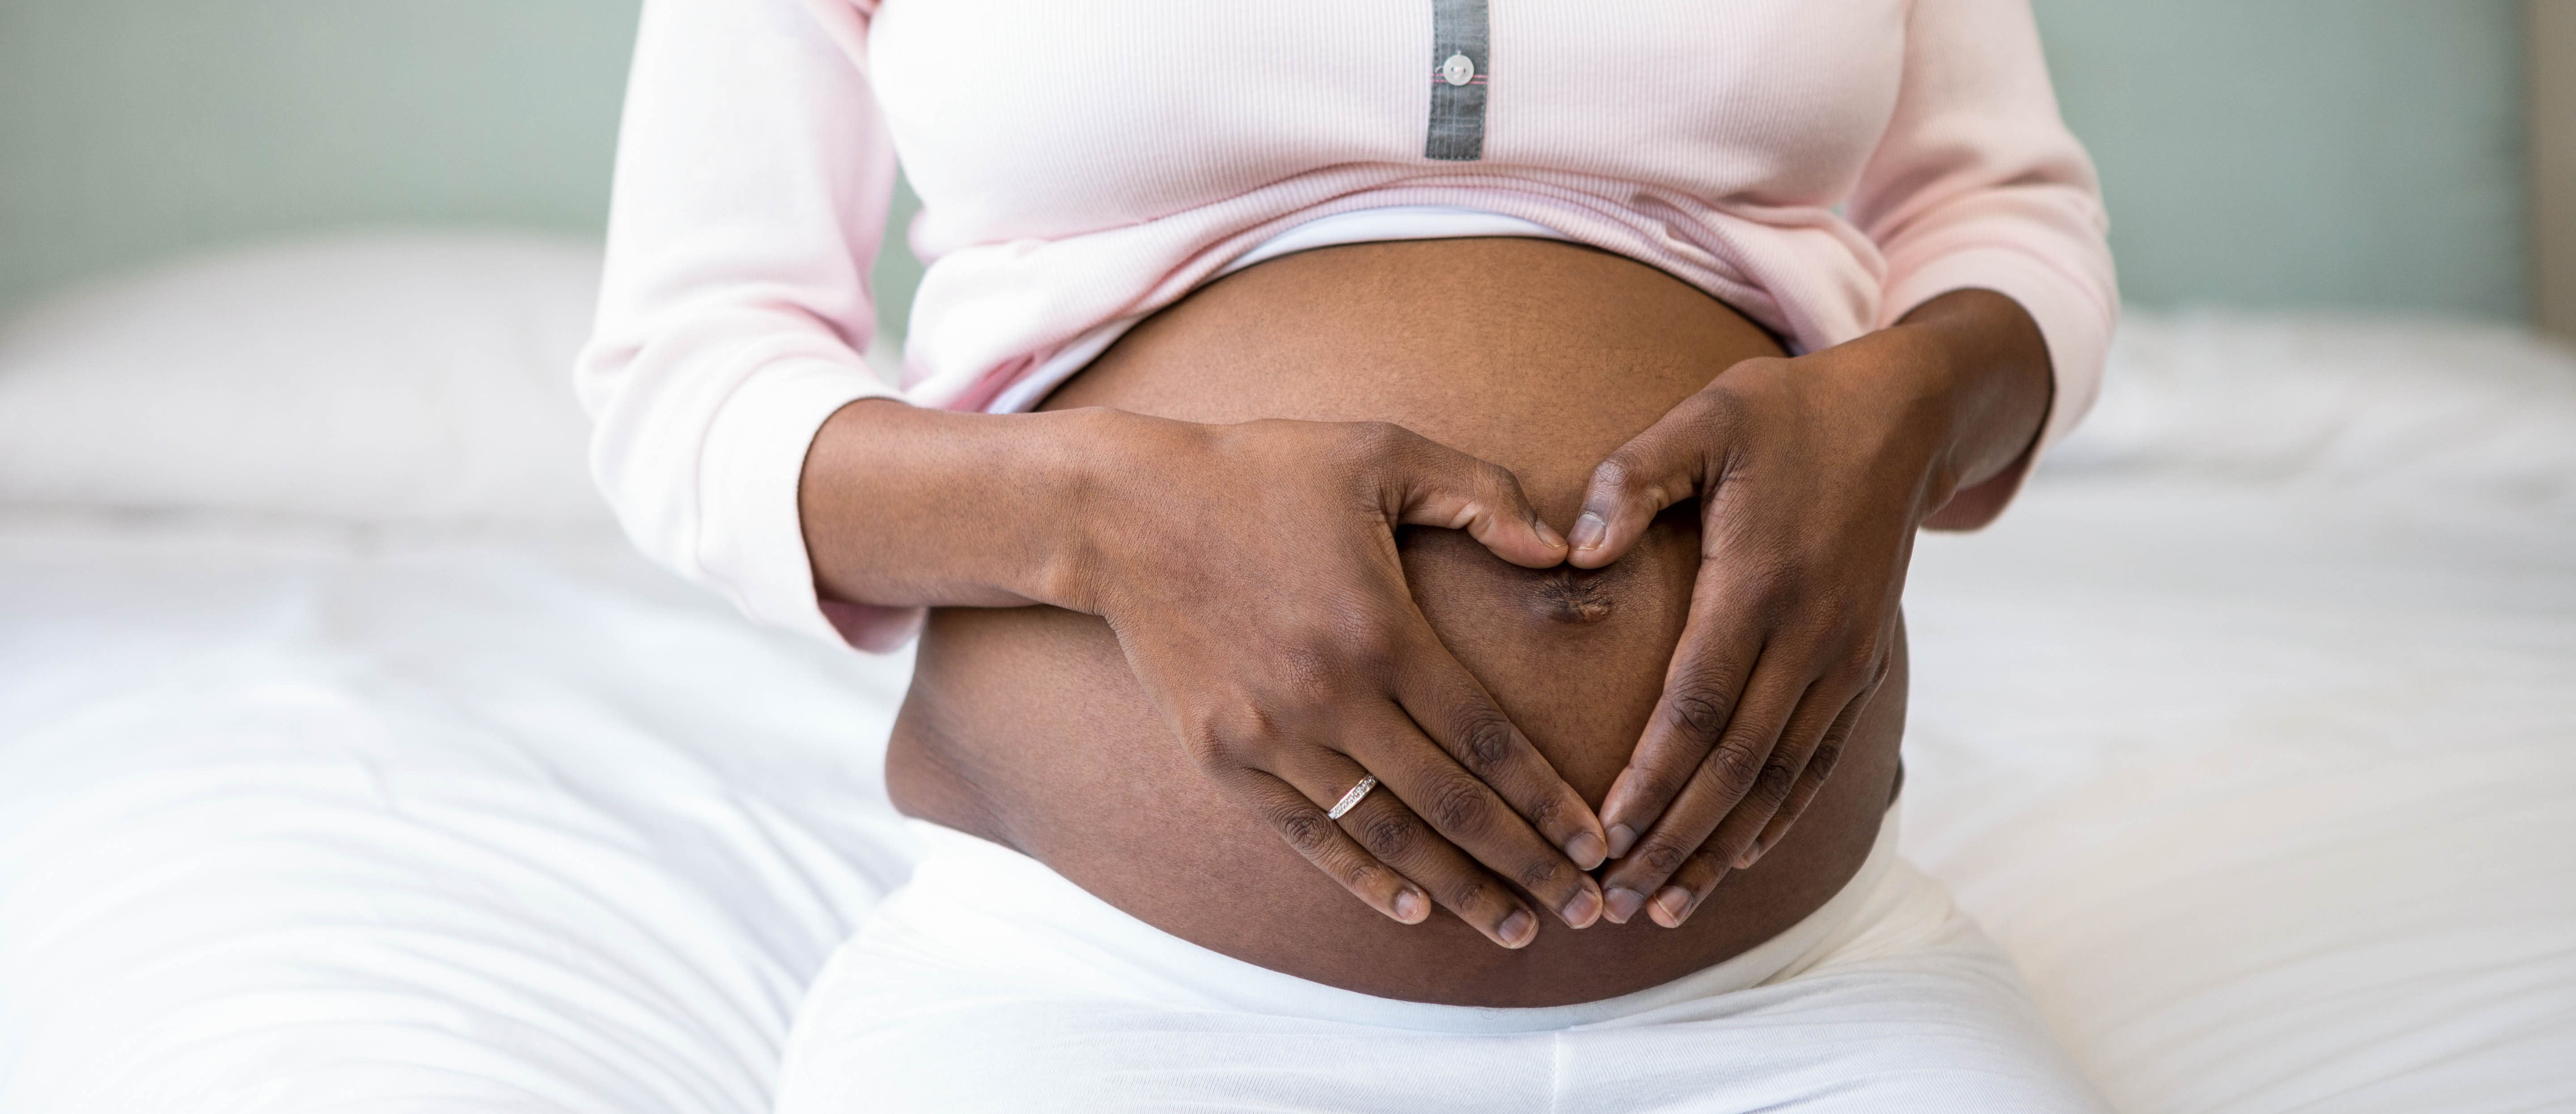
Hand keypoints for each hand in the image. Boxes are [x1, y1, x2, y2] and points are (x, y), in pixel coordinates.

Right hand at [1058, 413, 1611, 946]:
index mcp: (1382, 631)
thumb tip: (1563, 548)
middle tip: (1586, 908)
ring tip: (1516, 928)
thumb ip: (1481, 494)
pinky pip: (1307, 834)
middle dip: (1526, 864)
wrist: (1125, 511)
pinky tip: (1415, 910)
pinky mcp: (1222, 756)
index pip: (1488, 740)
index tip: (1596, 844)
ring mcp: (1271, 735)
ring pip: (1384, 833)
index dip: (1548, 801)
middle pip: (1450, 805)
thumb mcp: (1380, 451)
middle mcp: (1332, 698)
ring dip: (1457, 888)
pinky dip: (1363, 878)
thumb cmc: (1262, 471)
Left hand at [1563, 290, 2051, 927]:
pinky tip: (1739, 858)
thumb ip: (1635, 476)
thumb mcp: (1706, 417)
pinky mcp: (1862, 666)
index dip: (1651, 780)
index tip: (1603, 836)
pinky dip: (1778, 817)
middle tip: (1618, 902)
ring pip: (1777, 779)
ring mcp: (1843, 656)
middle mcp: (1809, 635)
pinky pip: (1818, 760)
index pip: (1697, 707)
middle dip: (1676, 841)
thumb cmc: (1787, 413)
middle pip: (1735, 764)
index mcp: (1759, 582)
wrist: (1904, 416)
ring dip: (1722, 849)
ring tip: (1667, 905)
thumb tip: (1574, 551)